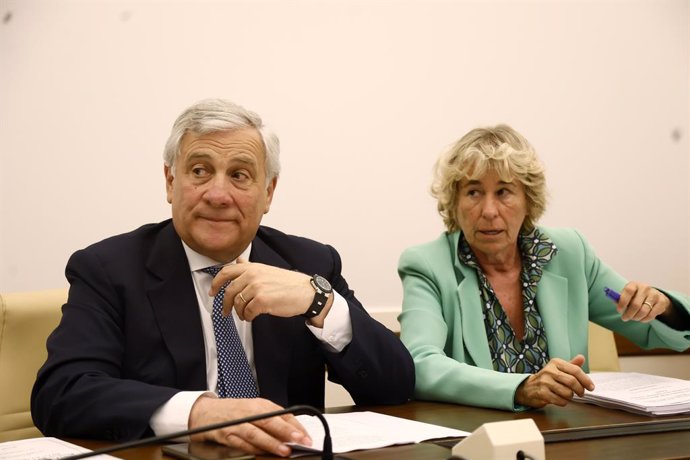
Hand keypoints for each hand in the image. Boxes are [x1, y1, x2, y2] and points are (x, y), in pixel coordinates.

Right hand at [189, 396, 311, 456]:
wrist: (205, 412)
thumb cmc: (234, 412)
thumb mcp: (255, 410)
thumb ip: (273, 420)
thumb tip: (294, 433)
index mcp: (260, 405)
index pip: (282, 413)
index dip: (295, 426)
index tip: (306, 436)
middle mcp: (249, 412)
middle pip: (270, 421)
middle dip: (286, 432)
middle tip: (300, 441)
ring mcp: (237, 423)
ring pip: (256, 433)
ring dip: (271, 443)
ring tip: (284, 450)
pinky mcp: (226, 434)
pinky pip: (241, 443)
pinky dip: (253, 449)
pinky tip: (263, 454)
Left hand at [210, 258, 332, 323]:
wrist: (306, 293)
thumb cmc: (289, 283)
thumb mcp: (267, 270)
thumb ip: (250, 267)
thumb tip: (238, 260)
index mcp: (253, 267)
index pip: (226, 272)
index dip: (215, 283)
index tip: (212, 291)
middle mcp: (253, 275)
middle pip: (229, 291)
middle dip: (225, 304)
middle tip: (226, 312)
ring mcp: (257, 288)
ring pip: (237, 303)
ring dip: (239, 312)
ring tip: (245, 315)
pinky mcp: (262, 301)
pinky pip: (247, 312)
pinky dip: (248, 317)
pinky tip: (252, 316)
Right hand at [514, 355, 593, 407]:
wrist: (528, 387)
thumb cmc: (547, 378)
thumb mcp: (558, 369)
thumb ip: (571, 365)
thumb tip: (582, 357)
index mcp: (556, 362)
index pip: (575, 370)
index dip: (586, 380)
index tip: (591, 387)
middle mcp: (549, 370)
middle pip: (572, 382)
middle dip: (580, 390)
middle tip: (581, 393)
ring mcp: (545, 382)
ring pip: (567, 393)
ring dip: (571, 397)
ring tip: (567, 395)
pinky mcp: (542, 393)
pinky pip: (560, 401)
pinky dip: (564, 402)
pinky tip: (561, 399)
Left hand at [617, 281, 671, 322]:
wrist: (654, 295)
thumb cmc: (636, 295)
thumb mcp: (628, 294)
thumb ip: (620, 298)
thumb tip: (615, 302)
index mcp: (634, 284)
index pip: (628, 291)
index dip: (622, 302)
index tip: (619, 310)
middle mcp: (645, 288)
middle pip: (635, 304)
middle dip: (628, 314)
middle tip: (624, 318)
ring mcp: (654, 294)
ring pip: (644, 311)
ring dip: (636, 317)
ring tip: (633, 318)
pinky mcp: (662, 302)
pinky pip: (652, 315)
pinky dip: (645, 319)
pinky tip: (641, 319)